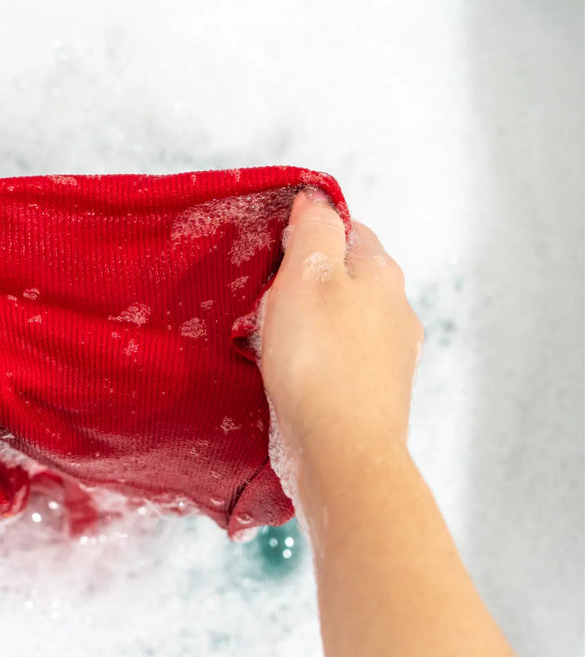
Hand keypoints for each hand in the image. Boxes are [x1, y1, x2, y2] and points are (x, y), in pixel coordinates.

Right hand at [257, 188, 423, 458]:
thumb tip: (315, 202)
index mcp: (381, 272)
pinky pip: (338, 362)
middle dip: (304, 283)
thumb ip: (313, 230)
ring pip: (340, 322)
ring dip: (307, 326)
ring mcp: (389, 356)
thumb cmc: (319, 361)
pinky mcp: (374, 394)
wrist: (342, 451)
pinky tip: (288, 377)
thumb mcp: (306, 276)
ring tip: (270, 342)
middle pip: (344, 278)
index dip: (307, 233)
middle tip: (263, 299)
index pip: (347, 229)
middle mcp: (395, 310)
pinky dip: (313, 362)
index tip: (271, 252)